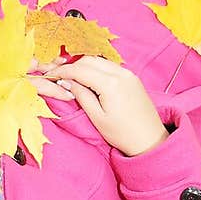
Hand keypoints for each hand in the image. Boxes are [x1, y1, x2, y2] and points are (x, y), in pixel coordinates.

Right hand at [34, 55, 169, 155]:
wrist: (150, 139)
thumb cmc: (122, 133)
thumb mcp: (97, 117)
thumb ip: (81, 95)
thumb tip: (66, 82)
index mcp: (111, 84)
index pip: (80, 70)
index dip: (62, 71)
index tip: (50, 76)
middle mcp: (121, 73)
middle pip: (89, 60)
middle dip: (73, 66)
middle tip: (60, 78)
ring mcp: (128, 73)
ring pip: (100, 61)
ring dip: (84, 66)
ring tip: (73, 80)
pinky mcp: (132, 77)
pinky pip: (110, 66)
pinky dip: (97, 69)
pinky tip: (90, 80)